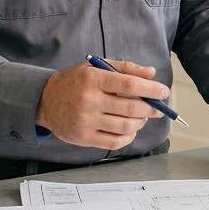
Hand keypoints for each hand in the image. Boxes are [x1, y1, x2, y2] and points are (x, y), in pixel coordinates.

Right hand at [36, 59, 166, 149]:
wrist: (45, 101)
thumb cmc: (74, 82)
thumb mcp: (95, 67)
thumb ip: (124, 68)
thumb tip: (151, 73)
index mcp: (93, 79)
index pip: (129, 85)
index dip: (151, 90)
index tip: (163, 92)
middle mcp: (89, 100)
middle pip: (131, 108)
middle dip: (151, 109)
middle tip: (157, 108)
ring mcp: (86, 121)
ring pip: (125, 126)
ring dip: (141, 122)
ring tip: (142, 117)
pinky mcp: (84, 138)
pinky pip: (114, 142)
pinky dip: (128, 137)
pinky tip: (130, 129)